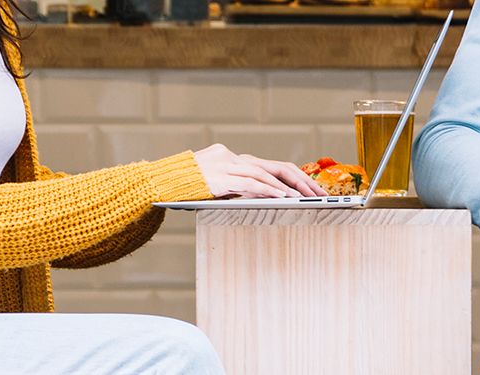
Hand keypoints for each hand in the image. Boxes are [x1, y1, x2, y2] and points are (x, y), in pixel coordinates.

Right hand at [193, 144, 328, 197]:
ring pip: (267, 174)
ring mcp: (227, 166)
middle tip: (319, 194)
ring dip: (289, 187)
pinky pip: (250, 183)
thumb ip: (239, 188)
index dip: (296, 177)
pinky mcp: (220, 177)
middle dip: (302, 181)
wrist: (160, 182)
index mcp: (236, 159)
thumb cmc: (188, 188)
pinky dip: (269, 190)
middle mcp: (234, 158)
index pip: (274, 166)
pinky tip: (282, 198)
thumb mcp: (218, 186)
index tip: (313, 190)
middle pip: (277, 167)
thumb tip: (265, 200)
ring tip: (306, 199)